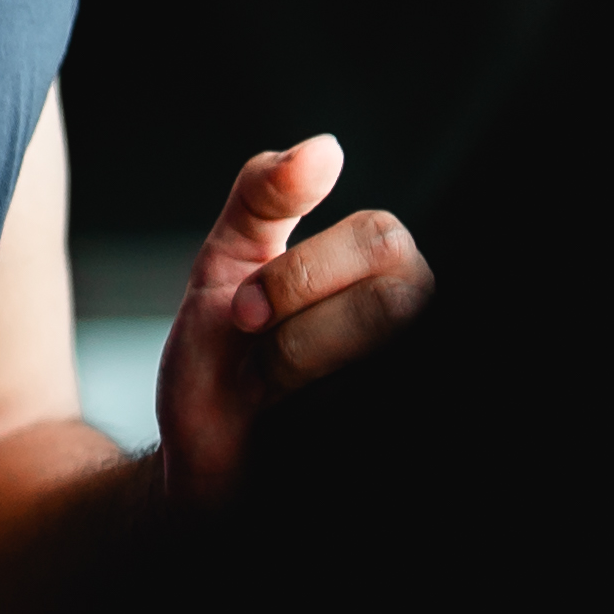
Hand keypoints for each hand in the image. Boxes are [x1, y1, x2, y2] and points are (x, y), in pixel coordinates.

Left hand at [158, 134, 434, 504]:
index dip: (303, 273)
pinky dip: (317, 416)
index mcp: (380, 267)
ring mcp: (406, 370)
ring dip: (303, 371)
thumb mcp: (224, 264)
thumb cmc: (220, 364)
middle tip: (250, 345)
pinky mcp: (397, 426)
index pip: (382, 239)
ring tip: (267, 391)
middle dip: (302, 324)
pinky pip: (374, 404)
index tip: (240, 310)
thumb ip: (263, 196)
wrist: (202, 465)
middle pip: (398, 298)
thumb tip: (325, 148)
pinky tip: (294, 422)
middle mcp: (411, 317)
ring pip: (391, 352)